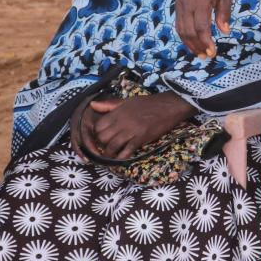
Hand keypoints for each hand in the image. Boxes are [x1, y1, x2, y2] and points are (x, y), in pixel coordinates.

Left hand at [72, 93, 196, 159]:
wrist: (168, 107)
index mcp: (117, 112)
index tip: (100, 136)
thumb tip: (92, 105)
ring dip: (109, 153)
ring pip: (112, 146)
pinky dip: (122, 157)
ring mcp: (131, 131)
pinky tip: (121, 158)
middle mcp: (122, 122)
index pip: (98, 126)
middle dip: (102, 144)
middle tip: (105, 146)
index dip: (97, 133)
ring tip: (111, 155)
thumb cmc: (147, 104)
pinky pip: (126, 152)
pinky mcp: (140, 139)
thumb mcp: (127, 101)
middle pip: (103, 138)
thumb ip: (109, 105)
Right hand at [174, 0, 232, 58]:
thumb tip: (225, 32)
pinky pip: (179, 23)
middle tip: (207, 56)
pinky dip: (184, 35)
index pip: (201, 27)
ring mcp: (181, 4)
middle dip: (197, 46)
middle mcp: (188, 3)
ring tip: (199, 53)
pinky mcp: (178, 4)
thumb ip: (224, 13)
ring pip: (181, 29)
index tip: (213, 52)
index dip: (206, 42)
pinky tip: (193, 42)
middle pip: (189, 31)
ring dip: (189, 44)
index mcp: (201, 1)